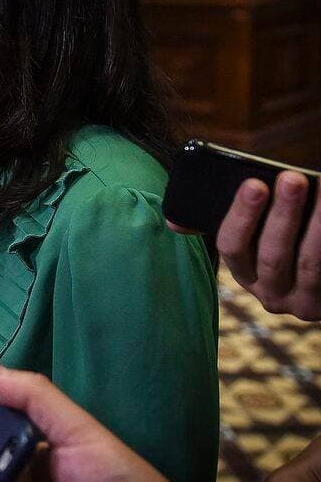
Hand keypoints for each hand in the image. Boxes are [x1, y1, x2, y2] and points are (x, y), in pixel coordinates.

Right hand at [212, 173, 320, 319]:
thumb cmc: (292, 243)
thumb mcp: (260, 239)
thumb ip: (236, 225)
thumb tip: (174, 222)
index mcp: (243, 272)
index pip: (231, 246)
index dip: (242, 215)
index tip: (255, 183)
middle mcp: (268, 295)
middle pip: (271, 254)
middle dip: (282, 213)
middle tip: (292, 178)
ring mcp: (301, 303)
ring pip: (307, 261)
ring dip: (316, 222)